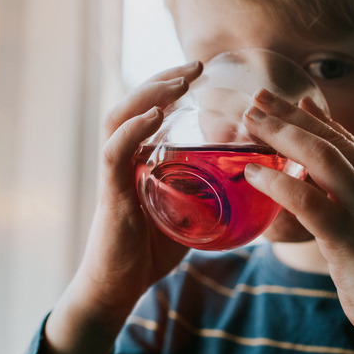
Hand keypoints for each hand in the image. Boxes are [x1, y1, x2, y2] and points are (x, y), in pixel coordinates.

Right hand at [39, 61, 202, 353]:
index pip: (147, 111)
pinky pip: (114, 153)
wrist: (116, 288)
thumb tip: (244, 185)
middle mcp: (121, 160)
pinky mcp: (109, 194)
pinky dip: (133, 130)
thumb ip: (204, 197)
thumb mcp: (186, 217)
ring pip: (119, 119)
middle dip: (163, 80)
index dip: (169, 87)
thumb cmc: (148, 254)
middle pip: (133, 105)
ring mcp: (112, 175)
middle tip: (195, 65)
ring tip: (178, 81)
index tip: (198, 71)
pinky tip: (154, 116)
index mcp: (138, 161)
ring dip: (148, 95)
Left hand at [242, 88, 353, 353]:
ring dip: (283, 136)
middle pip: (333, 140)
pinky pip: (311, 202)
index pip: (351, 141)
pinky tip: (254, 174)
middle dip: (291, 117)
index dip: (316, 119)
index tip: (289, 102)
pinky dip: (279, 183)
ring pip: (323, 158)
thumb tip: (325, 195)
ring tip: (250, 123)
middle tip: (258, 100)